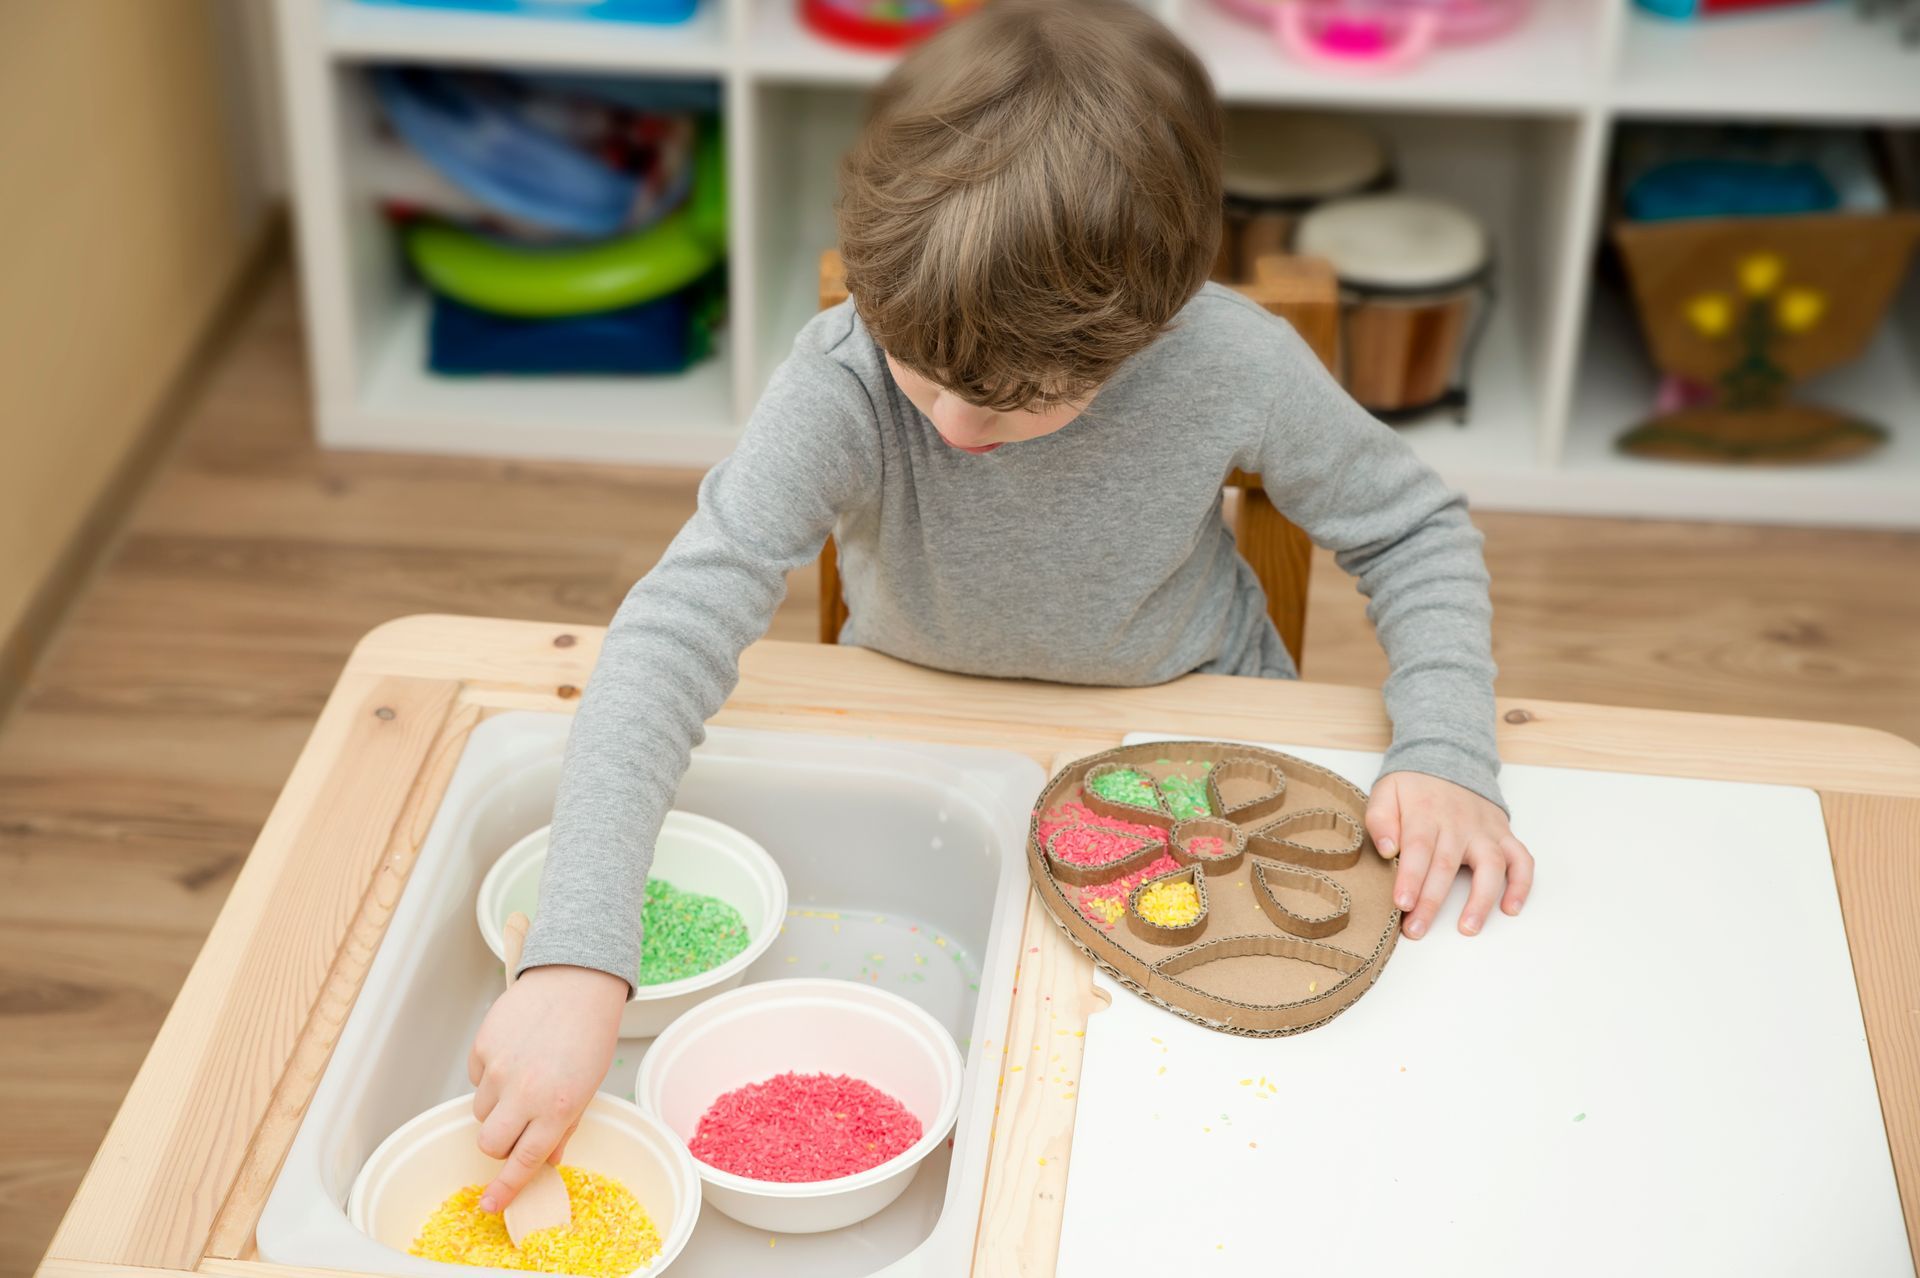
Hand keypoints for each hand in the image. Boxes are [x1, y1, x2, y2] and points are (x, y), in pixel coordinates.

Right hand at [467, 964, 627, 1210]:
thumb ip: (566, 1124)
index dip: (505, 1189)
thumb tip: (548, 1159)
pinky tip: (514, 1052)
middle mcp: (525, 1093)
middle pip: (490, 1144)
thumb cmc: (589, 1031)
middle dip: (499, 1144)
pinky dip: (489, 1073)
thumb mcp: (588, 1086)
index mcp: (558, 1108)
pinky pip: (476, 1076)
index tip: (490, 1205)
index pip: (525, 1162)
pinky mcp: (483, 1046)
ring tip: (522, 1076)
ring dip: (496, 1106)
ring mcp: (500, 1069)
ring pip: (480, 1111)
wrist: (576, 981)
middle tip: (516, 1126)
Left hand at [1364, 771, 1532, 940]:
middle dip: (1432, 901)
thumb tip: (1386, 850)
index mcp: (1425, 813)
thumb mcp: (1386, 792)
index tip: (1402, 904)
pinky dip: (1521, 884)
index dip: (1411, 878)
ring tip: (1468, 928)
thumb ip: (1380, 819)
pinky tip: (1510, 908)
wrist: (1448, 758)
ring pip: (1490, 866)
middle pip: (1447, 866)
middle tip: (1417, 930)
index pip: (1418, 849)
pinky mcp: (1503, 835)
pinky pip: (1521, 860)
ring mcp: (1484, 830)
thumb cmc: (1413, 787)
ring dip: (1481, 899)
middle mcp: (1458, 823)